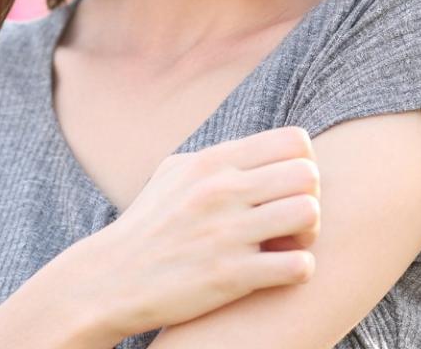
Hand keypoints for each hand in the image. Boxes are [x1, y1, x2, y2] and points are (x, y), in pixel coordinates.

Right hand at [98, 126, 320, 335]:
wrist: (111, 279)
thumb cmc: (149, 224)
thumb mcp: (175, 173)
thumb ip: (219, 156)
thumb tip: (259, 147)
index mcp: (212, 162)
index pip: (294, 141)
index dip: (302, 163)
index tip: (286, 187)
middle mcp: (221, 190)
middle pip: (307, 175)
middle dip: (310, 197)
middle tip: (293, 220)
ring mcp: (227, 233)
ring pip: (309, 214)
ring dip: (308, 234)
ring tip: (290, 245)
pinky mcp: (231, 276)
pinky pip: (299, 265)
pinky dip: (300, 270)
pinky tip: (280, 272)